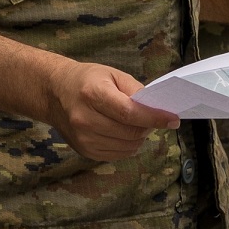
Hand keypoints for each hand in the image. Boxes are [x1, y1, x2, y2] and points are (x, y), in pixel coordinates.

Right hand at [47, 61, 178, 159]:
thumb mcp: (111, 74)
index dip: (153, 117)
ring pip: (127, 147)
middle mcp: (85, 119)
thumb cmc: (86, 79)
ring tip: (136, 123)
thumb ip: (135, 90)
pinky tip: (124, 132)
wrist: (55, 93)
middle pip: (130, 132)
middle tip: (153, 117)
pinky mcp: (85, 151)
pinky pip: (118, 154)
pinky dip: (128, 145)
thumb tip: (156, 108)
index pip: (129, 112)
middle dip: (148, 126)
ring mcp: (83, 138)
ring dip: (139, 137)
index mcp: (92, 93)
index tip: (173, 119)